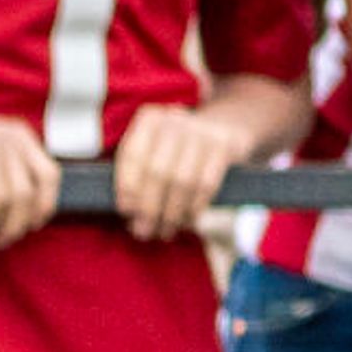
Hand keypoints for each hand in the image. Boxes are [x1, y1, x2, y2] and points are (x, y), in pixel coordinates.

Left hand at [109, 101, 249, 243]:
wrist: (224, 124)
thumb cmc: (178, 147)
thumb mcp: (154, 147)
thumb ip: (138, 173)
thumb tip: (130, 215)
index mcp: (149, 119)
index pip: (132, 155)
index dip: (127, 188)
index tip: (126, 212)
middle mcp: (175, 121)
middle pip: (157, 172)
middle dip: (149, 208)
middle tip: (144, 231)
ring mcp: (202, 132)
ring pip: (182, 181)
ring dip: (172, 213)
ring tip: (165, 230)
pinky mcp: (225, 145)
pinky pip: (207, 184)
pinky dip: (195, 207)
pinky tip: (188, 220)